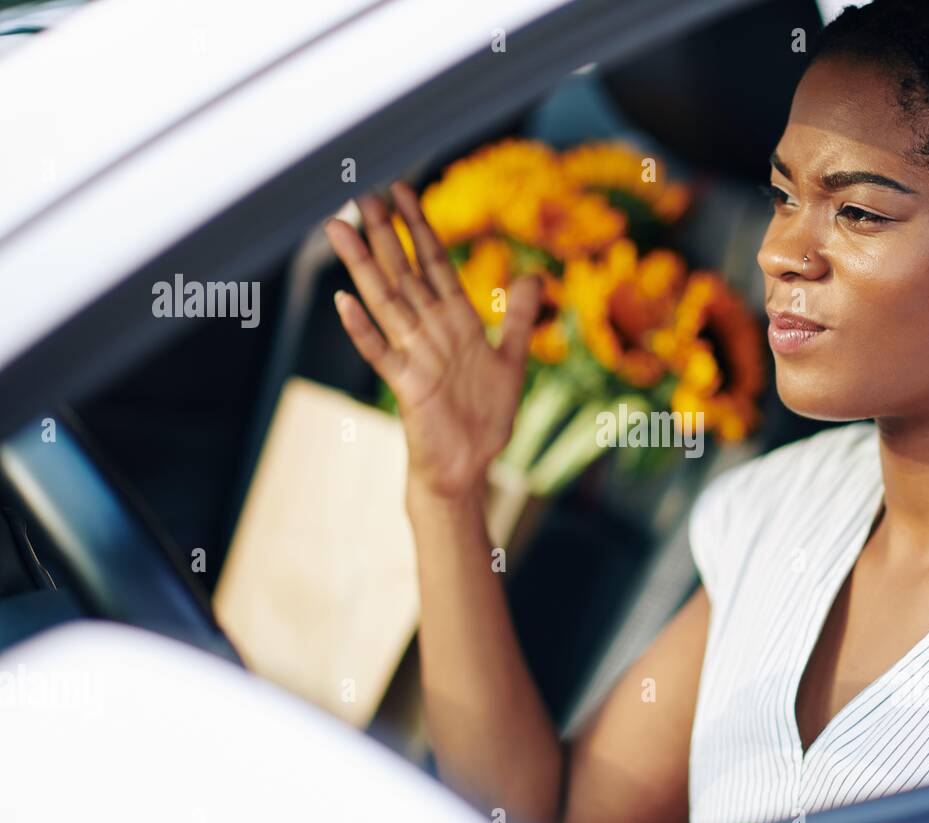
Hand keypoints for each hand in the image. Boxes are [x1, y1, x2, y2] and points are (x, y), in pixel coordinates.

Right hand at [324, 183, 542, 498]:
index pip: (433, 264)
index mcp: (455, 322)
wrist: (469, 468)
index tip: (402, 191)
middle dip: (384, 234)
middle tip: (362, 194)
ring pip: (386, 303)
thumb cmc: (484, 418)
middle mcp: (430, 333)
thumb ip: (521, 320)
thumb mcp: (513, 363)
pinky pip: (381, 354)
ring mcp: (415, 357)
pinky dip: (363, 330)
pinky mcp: (407, 388)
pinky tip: (344, 303)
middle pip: (403, 274)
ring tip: (339, 229)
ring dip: (363, 267)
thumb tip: (533, 276)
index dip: (418, 227)